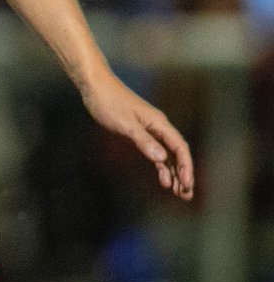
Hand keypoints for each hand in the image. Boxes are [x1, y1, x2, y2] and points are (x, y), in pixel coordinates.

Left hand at [79, 69, 193, 199]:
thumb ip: (143, 141)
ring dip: (173, 173)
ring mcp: (149, 130)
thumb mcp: (125, 124)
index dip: (186, 166)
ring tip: (178, 192)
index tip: (187, 184)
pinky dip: (160, 165)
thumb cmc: (109, 102)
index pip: (179, 147)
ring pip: (167, 154)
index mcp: (159, 123)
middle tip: (186, 195)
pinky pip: (155, 151)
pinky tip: (163, 178)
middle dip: (183, 174)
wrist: (95, 85)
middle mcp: (158, 127)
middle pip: (177, 153)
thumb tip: (162, 159)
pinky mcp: (138, 132)